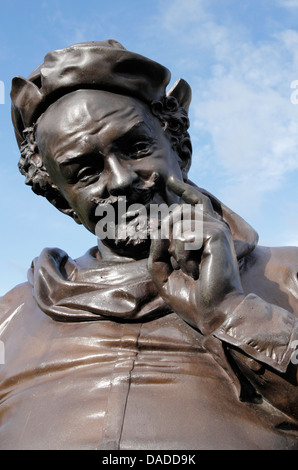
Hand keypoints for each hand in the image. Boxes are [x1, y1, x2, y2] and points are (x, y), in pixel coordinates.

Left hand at [148, 176, 244, 334]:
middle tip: (175, 259)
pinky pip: (183, 233)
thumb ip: (157, 250)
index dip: (183, 189)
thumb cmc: (193, 297)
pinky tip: (196, 268)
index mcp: (204, 234)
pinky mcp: (217, 234)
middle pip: (177, 209)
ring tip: (189, 267)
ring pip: (178, 220)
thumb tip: (156, 228)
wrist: (213, 313)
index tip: (171, 179)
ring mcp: (216, 229)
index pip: (194, 202)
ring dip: (175, 249)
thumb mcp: (164, 274)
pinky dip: (182, 254)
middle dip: (165, 232)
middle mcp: (212, 227)